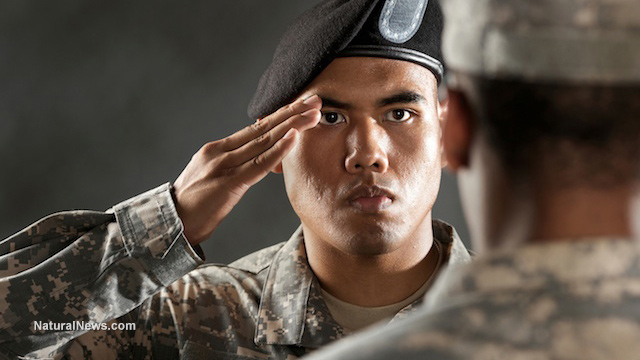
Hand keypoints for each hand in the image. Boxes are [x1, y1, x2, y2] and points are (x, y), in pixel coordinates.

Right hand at [172, 95, 321, 244]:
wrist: (171, 224)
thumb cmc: (193, 205)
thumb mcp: (212, 177)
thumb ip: (232, 165)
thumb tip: (255, 160)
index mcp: (217, 148)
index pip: (255, 128)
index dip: (281, 115)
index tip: (301, 104)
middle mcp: (220, 152)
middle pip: (263, 128)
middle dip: (292, 113)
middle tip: (315, 99)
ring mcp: (223, 166)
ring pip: (264, 141)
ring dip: (292, 126)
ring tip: (313, 114)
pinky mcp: (228, 184)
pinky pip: (258, 164)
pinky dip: (278, 150)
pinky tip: (294, 138)